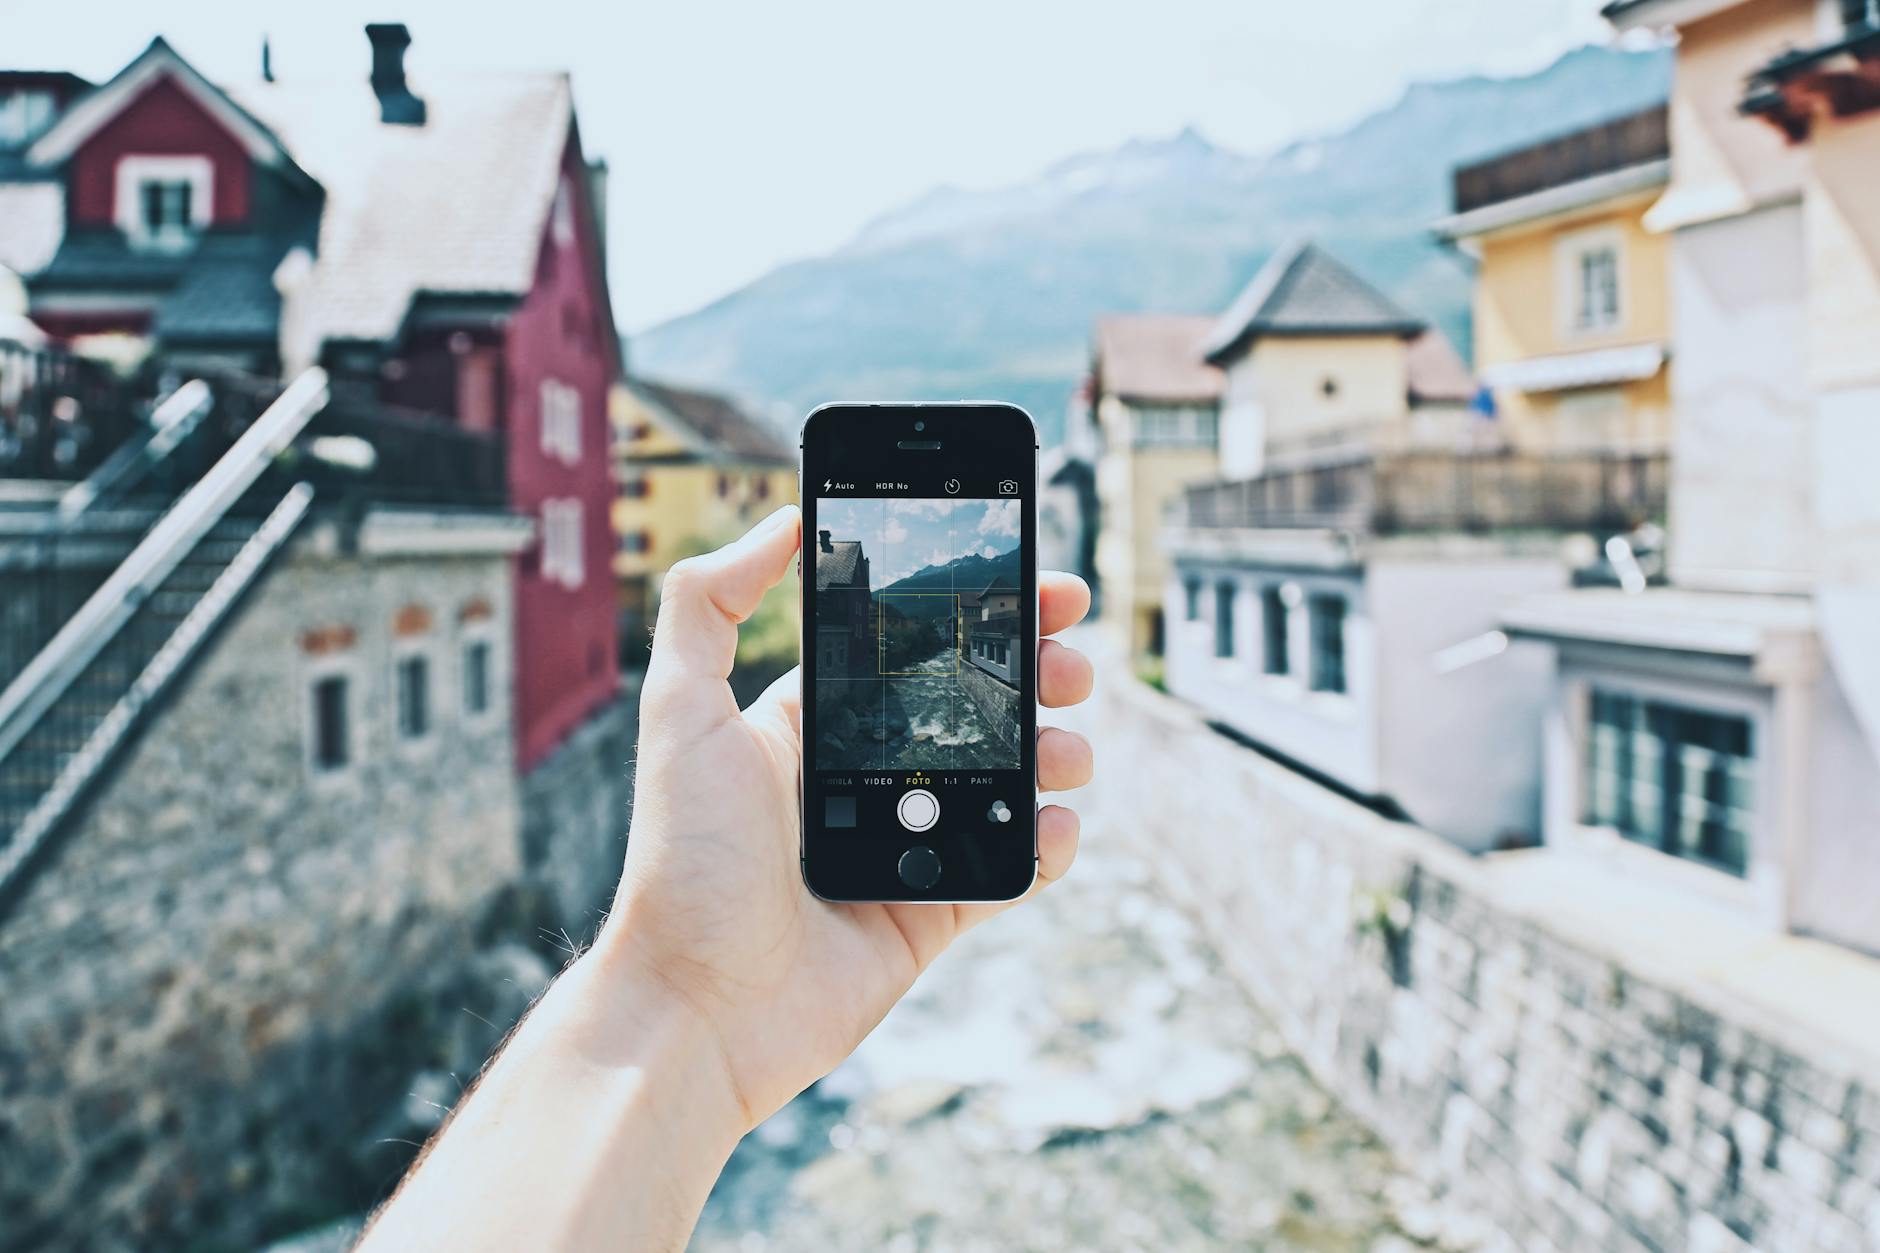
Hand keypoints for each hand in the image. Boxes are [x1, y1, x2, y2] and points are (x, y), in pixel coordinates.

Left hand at [597, 505, 1093, 1132]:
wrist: (699, 1008)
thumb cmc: (683, 861)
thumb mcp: (680, 711)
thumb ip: (708, 604)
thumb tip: (779, 518)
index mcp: (813, 723)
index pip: (913, 646)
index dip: (979, 610)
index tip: (1039, 581)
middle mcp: (865, 775)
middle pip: (976, 704)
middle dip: (1036, 671)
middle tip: (1072, 662)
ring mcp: (906, 843)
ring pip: (1009, 779)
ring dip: (1056, 750)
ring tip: (1066, 745)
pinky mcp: (934, 912)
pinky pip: (1013, 866)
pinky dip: (1049, 842)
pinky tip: (1055, 823)